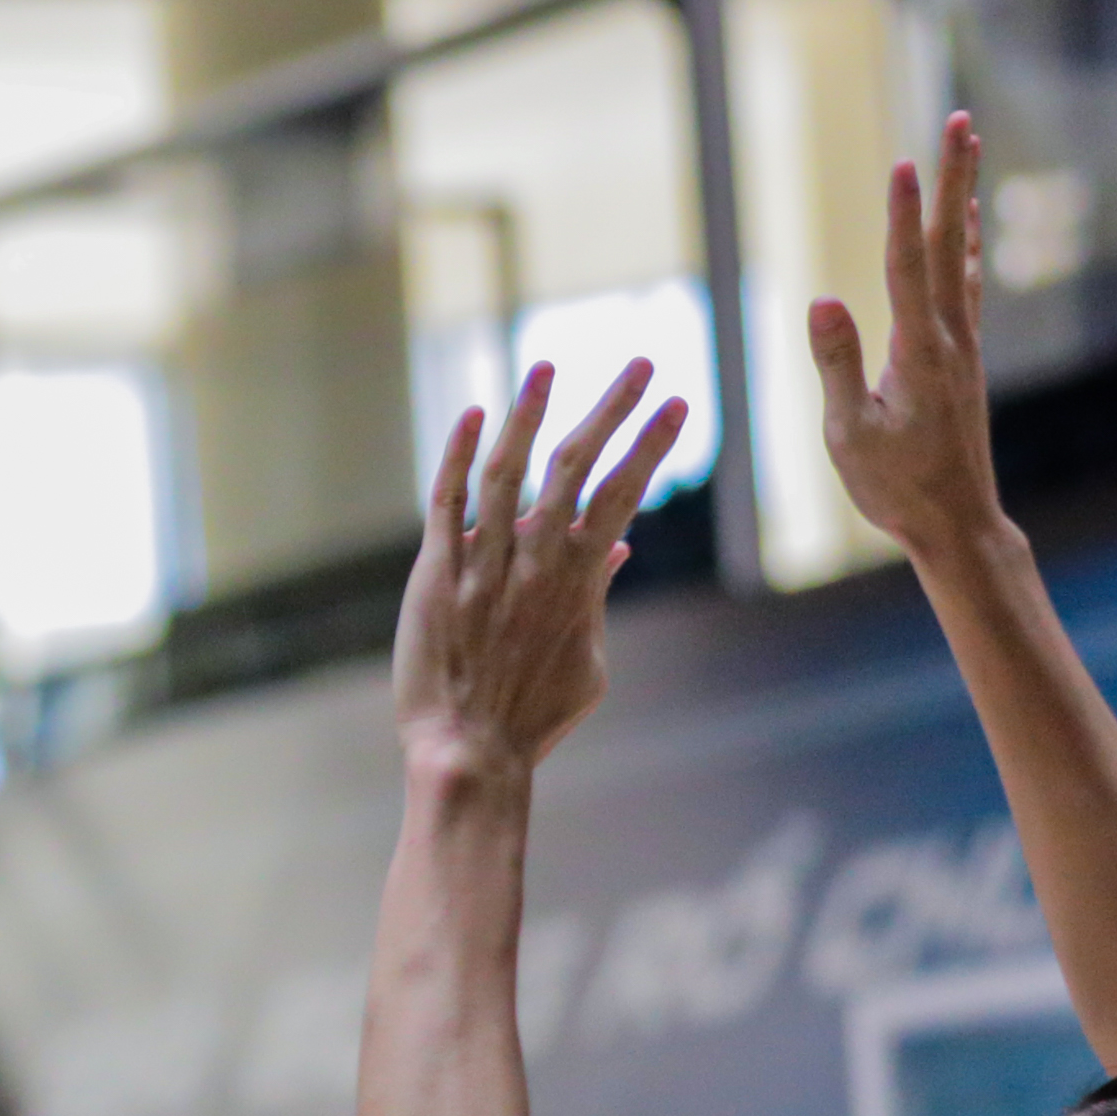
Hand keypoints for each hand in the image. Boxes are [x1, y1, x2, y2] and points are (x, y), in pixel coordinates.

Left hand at [391, 357, 683, 780]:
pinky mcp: (437, 573)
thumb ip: (598, 600)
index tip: (679, 404)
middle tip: (643, 364)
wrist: (469, 751)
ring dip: (531, 413)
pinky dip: (458, 455)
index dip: (653, 445)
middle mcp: (536, 562)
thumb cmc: (532, 718)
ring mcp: (484, 564)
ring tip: (549, 366)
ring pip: (509, 470)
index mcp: (580, 580)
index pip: (626, 494)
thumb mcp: (587, 663)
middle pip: (579, 467)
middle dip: (616, 410)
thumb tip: (616, 549)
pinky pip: (447, 502)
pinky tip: (470, 413)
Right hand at [809, 113, 1009, 561]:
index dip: (901, 213)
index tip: (901, 160)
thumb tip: (821, 299)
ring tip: (967, 149)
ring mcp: (963, 344)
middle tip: (960, 121)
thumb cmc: (896, 487)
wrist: (959, 522)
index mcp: (920, 353)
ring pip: (962, 254)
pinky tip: (968, 225)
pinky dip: (966, 244)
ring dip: (962, 197)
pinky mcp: (963, 357)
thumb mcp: (849, 435)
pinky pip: (966, 283)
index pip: (907, 268)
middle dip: (951, 177)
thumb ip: (836, 364)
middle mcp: (951, 337)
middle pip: (949, 241)